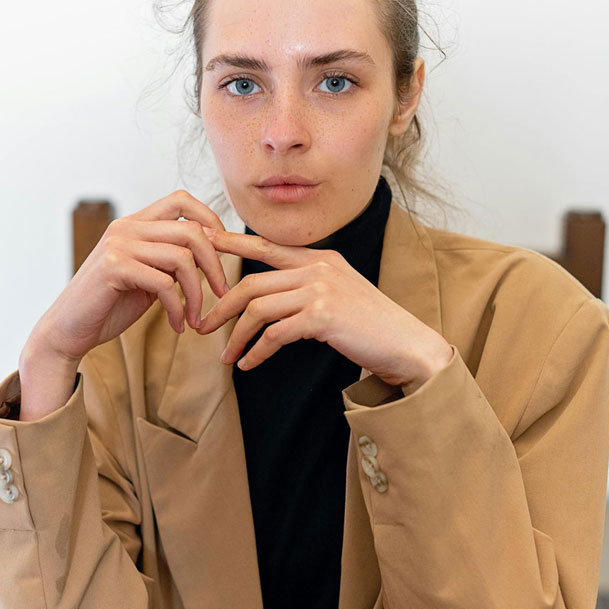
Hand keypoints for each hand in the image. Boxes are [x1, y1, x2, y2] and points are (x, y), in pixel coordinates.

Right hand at [24, 190, 229, 366]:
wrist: (69, 330)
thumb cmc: (111, 304)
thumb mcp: (148, 276)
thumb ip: (171, 260)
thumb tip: (213, 251)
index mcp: (135, 224)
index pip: (181, 200)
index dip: (210, 219)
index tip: (224, 251)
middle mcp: (126, 227)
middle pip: (191, 230)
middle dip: (215, 264)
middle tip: (222, 292)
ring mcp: (119, 245)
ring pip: (182, 258)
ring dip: (197, 293)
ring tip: (195, 317)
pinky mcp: (114, 268)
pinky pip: (165, 284)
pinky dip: (177, 309)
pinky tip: (177, 325)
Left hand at [196, 230, 453, 393]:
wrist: (407, 343)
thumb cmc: (371, 325)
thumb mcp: (339, 292)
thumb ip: (308, 285)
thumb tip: (269, 296)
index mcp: (320, 257)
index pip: (266, 246)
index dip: (232, 244)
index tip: (205, 244)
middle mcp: (318, 267)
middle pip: (252, 283)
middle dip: (221, 307)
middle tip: (201, 325)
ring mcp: (321, 290)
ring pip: (259, 309)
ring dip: (236, 335)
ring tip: (225, 356)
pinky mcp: (323, 316)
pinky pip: (275, 334)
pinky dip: (257, 351)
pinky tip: (249, 364)